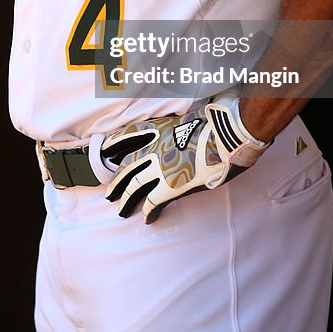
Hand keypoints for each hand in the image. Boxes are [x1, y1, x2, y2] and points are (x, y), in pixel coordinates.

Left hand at [101, 89, 271, 223]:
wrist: (227, 135)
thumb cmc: (216, 121)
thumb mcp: (195, 113)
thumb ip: (187, 119)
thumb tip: (192, 115)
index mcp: (159, 128)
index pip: (129, 134)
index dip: (115, 143)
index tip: (105, 150)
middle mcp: (154, 147)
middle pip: (127, 165)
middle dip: (116, 180)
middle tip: (108, 192)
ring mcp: (160, 167)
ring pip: (133, 186)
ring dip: (125, 200)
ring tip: (119, 211)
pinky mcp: (170, 186)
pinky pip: (153, 202)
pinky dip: (149, 211)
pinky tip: (147, 219)